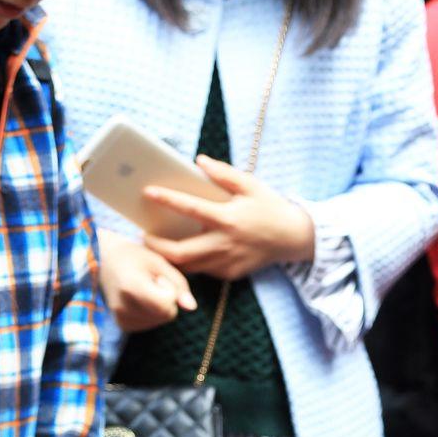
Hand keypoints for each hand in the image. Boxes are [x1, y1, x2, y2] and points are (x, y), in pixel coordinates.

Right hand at [99, 235, 197, 331]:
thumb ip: (179, 285)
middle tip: (149, 281)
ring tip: (142, 288)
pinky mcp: (123, 325)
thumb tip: (192, 307)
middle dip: (166, 299)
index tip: (157, 277)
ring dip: (158, 305)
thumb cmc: (135, 256)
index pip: (167, 306)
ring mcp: (121, 319)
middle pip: (166, 315)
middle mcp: (123, 308)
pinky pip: (151, 323)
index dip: (170, 290)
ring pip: (160, 321)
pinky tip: (139, 298)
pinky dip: (151, 312)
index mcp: (131, 288)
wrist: (104, 260)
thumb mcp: (160, 263)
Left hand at [140, 156, 316, 279]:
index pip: (190, 209)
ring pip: (187, 267)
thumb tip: (198, 161)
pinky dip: (189, 263)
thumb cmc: (269, 208)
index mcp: (228, 219)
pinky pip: (202, 271)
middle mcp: (224, 244)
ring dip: (168, 258)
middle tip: (143, 235)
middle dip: (156, 245)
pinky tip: (180, 252)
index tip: (147, 192)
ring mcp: (226, 263)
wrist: (294, 238)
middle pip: (179, 252)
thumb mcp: (250, 185)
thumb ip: (223, 174)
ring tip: (156, 245)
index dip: (166, 200)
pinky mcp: (229, 275)